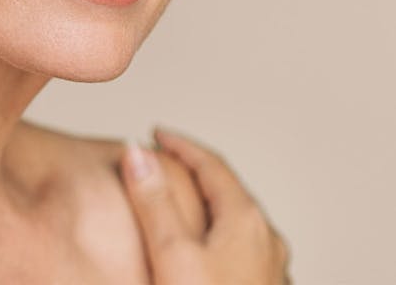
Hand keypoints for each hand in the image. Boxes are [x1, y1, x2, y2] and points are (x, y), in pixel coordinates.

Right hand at [121, 128, 290, 284]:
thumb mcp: (172, 254)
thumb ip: (154, 201)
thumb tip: (137, 154)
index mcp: (247, 222)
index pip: (212, 164)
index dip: (180, 145)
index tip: (157, 135)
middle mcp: (266, 242)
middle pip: (226, 190)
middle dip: (193, 171)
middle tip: (164, 162)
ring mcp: (269, 270)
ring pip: (234, 222)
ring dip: (205, 204)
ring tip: (179, 202)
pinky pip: (237, 249)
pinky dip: (214, 234)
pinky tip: (200, 250)